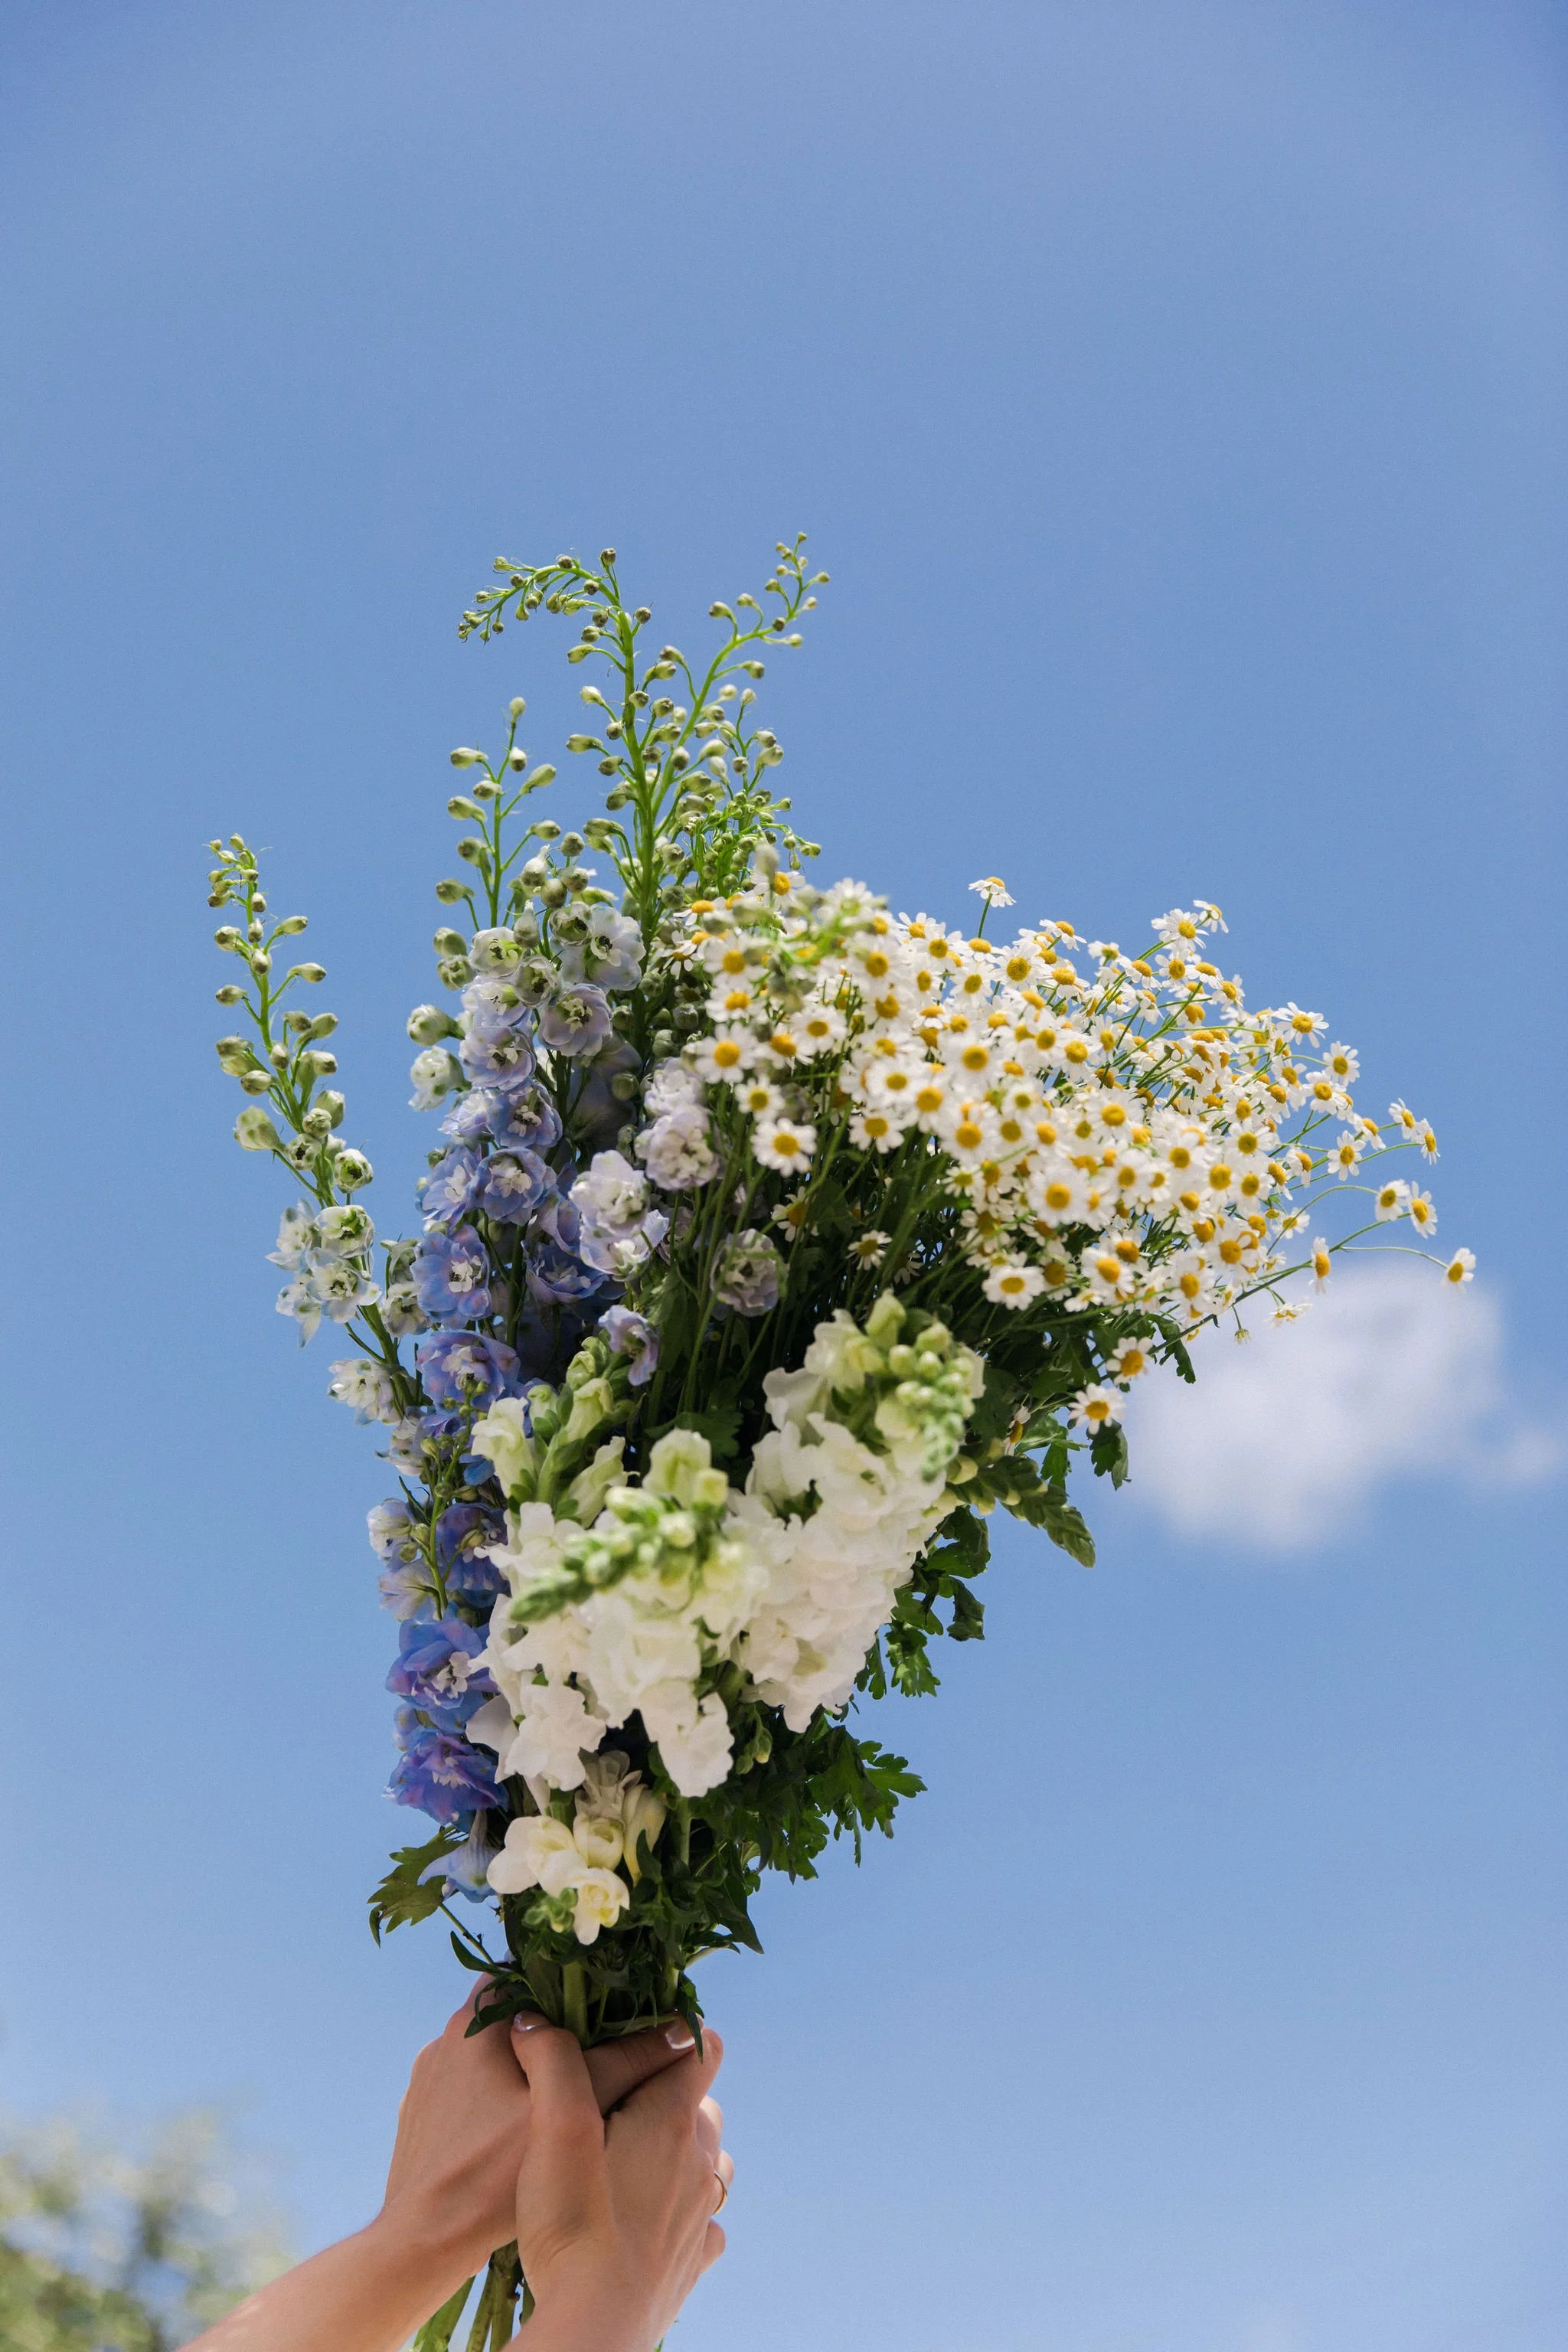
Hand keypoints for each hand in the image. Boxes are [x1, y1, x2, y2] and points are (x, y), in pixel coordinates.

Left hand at [378, 1990, 697, 2291]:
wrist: (420, 2242)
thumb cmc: (492, 2175)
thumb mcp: (570, 2117)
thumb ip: (625, 2065)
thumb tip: (681, 2029)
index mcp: (476, 2021)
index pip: (530, 1969)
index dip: (572, 1982)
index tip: (608, 2005)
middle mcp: (447, 2039)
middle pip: (515, 2014)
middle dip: (555, 2032)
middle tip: (596, 2057)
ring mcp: (430, 2080)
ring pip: (493, 2056)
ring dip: (528, 2068)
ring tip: (566, 2101)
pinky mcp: (423, 2116)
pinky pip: (471, 2091)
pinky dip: (500, 2101)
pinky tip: (522, 2135)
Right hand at [510, 2016, 729, 2351]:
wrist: (593, 2325)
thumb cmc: (573, 2223)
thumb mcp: (553, 2128)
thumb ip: (552, 2062)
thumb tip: (534, 2017)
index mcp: (673, 2118)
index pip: (700, 2048)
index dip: (672, 2035)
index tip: (632, 2040)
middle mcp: (700, 2160)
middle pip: (700, 2104)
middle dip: (664, 2094)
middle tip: (610, 2104)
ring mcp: (702, 2214)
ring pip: (707, 2160)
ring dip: (678, 2152)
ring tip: (629, 2162)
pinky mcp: (694, 2261)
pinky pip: (703, 2221)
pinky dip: (682, 2210)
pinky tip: (647, 2219)